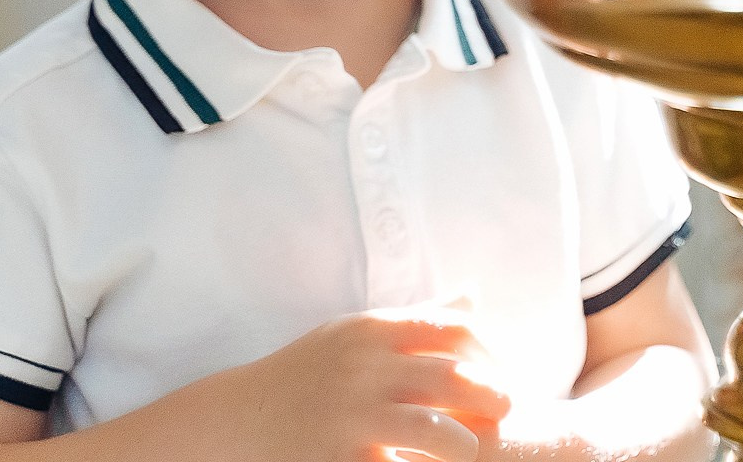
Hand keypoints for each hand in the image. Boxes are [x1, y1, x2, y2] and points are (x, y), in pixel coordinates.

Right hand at [228, 309, 509, 461]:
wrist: (236, 418)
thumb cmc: (306, 373)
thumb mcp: (356, 333)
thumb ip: (415, 318)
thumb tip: (473, 296)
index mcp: (373, 331)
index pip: (453, 330)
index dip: (489, 352)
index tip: (500, 371)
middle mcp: (364, 368)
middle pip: (453, 377)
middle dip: (491, 394)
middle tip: (506, 409)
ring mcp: (351, 415)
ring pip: (434, 431)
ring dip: (464, 445)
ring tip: (471, 451)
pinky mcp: (339, 457)